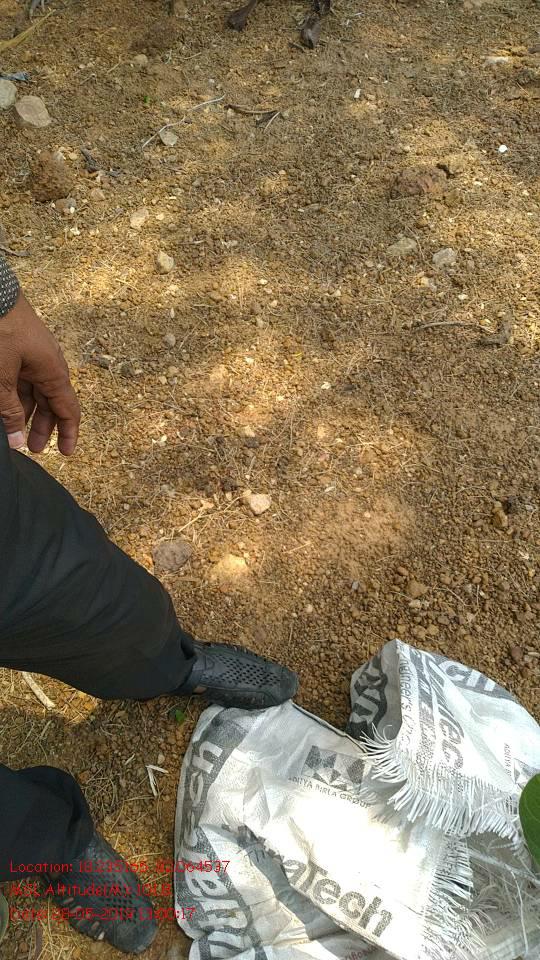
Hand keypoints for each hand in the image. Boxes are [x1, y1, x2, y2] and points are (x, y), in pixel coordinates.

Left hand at [0, 292, 79, 454]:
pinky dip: (14, 396)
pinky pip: (21, 379)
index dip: (68, 434)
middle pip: (50, 403)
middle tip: (32, 449)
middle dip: (42, 427)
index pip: (68, 410)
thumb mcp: (2, 379)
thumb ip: (9, 411)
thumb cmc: (0, 331)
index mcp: (53, 372)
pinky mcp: (17, 349)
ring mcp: (32, 356)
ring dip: (25, 413)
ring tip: (12, 430)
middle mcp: (48, 365)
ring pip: (33, 392)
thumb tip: (18, 441)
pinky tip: (4, 406)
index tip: (66, 453)